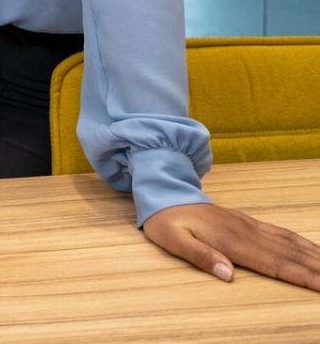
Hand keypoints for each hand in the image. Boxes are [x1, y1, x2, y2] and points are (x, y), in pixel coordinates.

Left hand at [143, 201, 319, 290]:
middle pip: (289, 254)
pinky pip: (282, 233)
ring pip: (290, 242)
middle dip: (317, 268)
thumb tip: (228, 274)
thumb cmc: (166, 221)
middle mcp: (246, 232)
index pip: (274, 263)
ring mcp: (250, 226)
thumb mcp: (173, 240)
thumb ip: (200, 256)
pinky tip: (314, 251)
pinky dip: (303, 243)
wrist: (164, 194)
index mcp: (231, 241)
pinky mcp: (249, 223)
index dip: (300, 275)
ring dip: (315, 256)